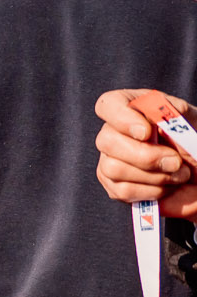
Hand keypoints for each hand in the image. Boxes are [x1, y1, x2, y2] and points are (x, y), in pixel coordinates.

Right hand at [96, 89, 196, 217]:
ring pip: (113, 168)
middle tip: (175, 162)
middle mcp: (113, 132)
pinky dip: (152, 190)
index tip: (147, 132)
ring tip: (178, 174)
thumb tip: (162, 118)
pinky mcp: (114, 185)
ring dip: (153, 176)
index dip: (122, 119)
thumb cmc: (192, 138)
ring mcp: (109, 159)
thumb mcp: (188, 120)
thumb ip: (173, 114)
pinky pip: (123, 190)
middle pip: (107, 141)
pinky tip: (167, 185)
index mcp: (130, 107)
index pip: (108, 105)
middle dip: (146, 156)